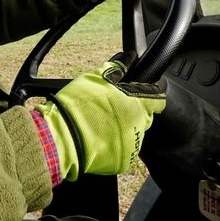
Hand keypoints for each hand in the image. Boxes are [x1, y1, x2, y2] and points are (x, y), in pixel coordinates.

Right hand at [34, 53, 165, 180]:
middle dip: (132, 109)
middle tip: (110, 106)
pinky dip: (115, 144)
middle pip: (144, 115)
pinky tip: (99, 137)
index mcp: (137, 104)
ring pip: (134, 132)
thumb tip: (130, 58)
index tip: (138, 91)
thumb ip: (119, 69)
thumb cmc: (78, 107)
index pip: (158, 96)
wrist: (62, 138)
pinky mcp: (124, 162)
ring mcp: (133, 146)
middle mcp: (140, 126)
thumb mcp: (97, 79)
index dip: (148, 91)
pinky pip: (124, 150)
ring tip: (101, 122)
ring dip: (123, 127)